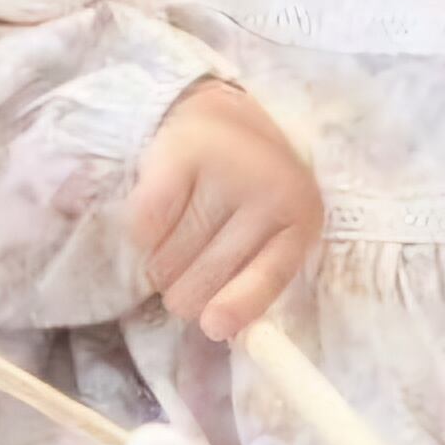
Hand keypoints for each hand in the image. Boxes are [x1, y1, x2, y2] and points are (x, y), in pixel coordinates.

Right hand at [125, 81, 322, 340]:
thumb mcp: (269, 236)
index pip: (270, 272)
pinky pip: (144, 227)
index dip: (239, 304)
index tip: (211, 326)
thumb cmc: (246, 194)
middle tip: (189, 266)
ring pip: (167, 261)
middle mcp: (269, 189)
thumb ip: (252, 285)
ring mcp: (225, 169)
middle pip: (203, 277)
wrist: (220, 116)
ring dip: (161, 263)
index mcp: (301, 217)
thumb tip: (215, 328)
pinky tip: (161, 212)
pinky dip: (143, 235)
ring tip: (179, 233)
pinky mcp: (181, 153)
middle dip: (184, 288)